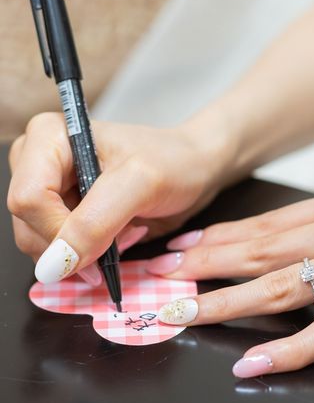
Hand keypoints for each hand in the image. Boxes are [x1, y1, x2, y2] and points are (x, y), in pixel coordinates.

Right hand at [7, 112, 232, 284]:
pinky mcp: (66, 212)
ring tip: (125, 230)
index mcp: (49, 137)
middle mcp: (40, 161)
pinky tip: (121, 236)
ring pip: (41, 243)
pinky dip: (91, 254)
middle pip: (28, 224)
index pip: (28, 199)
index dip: (58, 232)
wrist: (196, 167)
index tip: (97, 248)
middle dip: (72, 245)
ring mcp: (51, 189)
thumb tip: (54, 265)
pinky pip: (61, 249)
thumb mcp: (141, 184)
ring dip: (84, 252)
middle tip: (120, 236)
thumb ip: (95, 222)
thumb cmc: (174, 161)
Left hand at [152, 186, 313, 376]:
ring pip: (281, 286)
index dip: (221, 235)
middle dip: (207, 263)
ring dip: (227, 302)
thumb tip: (296, 243)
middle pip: (262, 248)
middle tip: (164, 275)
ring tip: (185, 314)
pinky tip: (254, 363)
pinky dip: (288, 351)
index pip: (269, 222)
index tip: (185, 244)